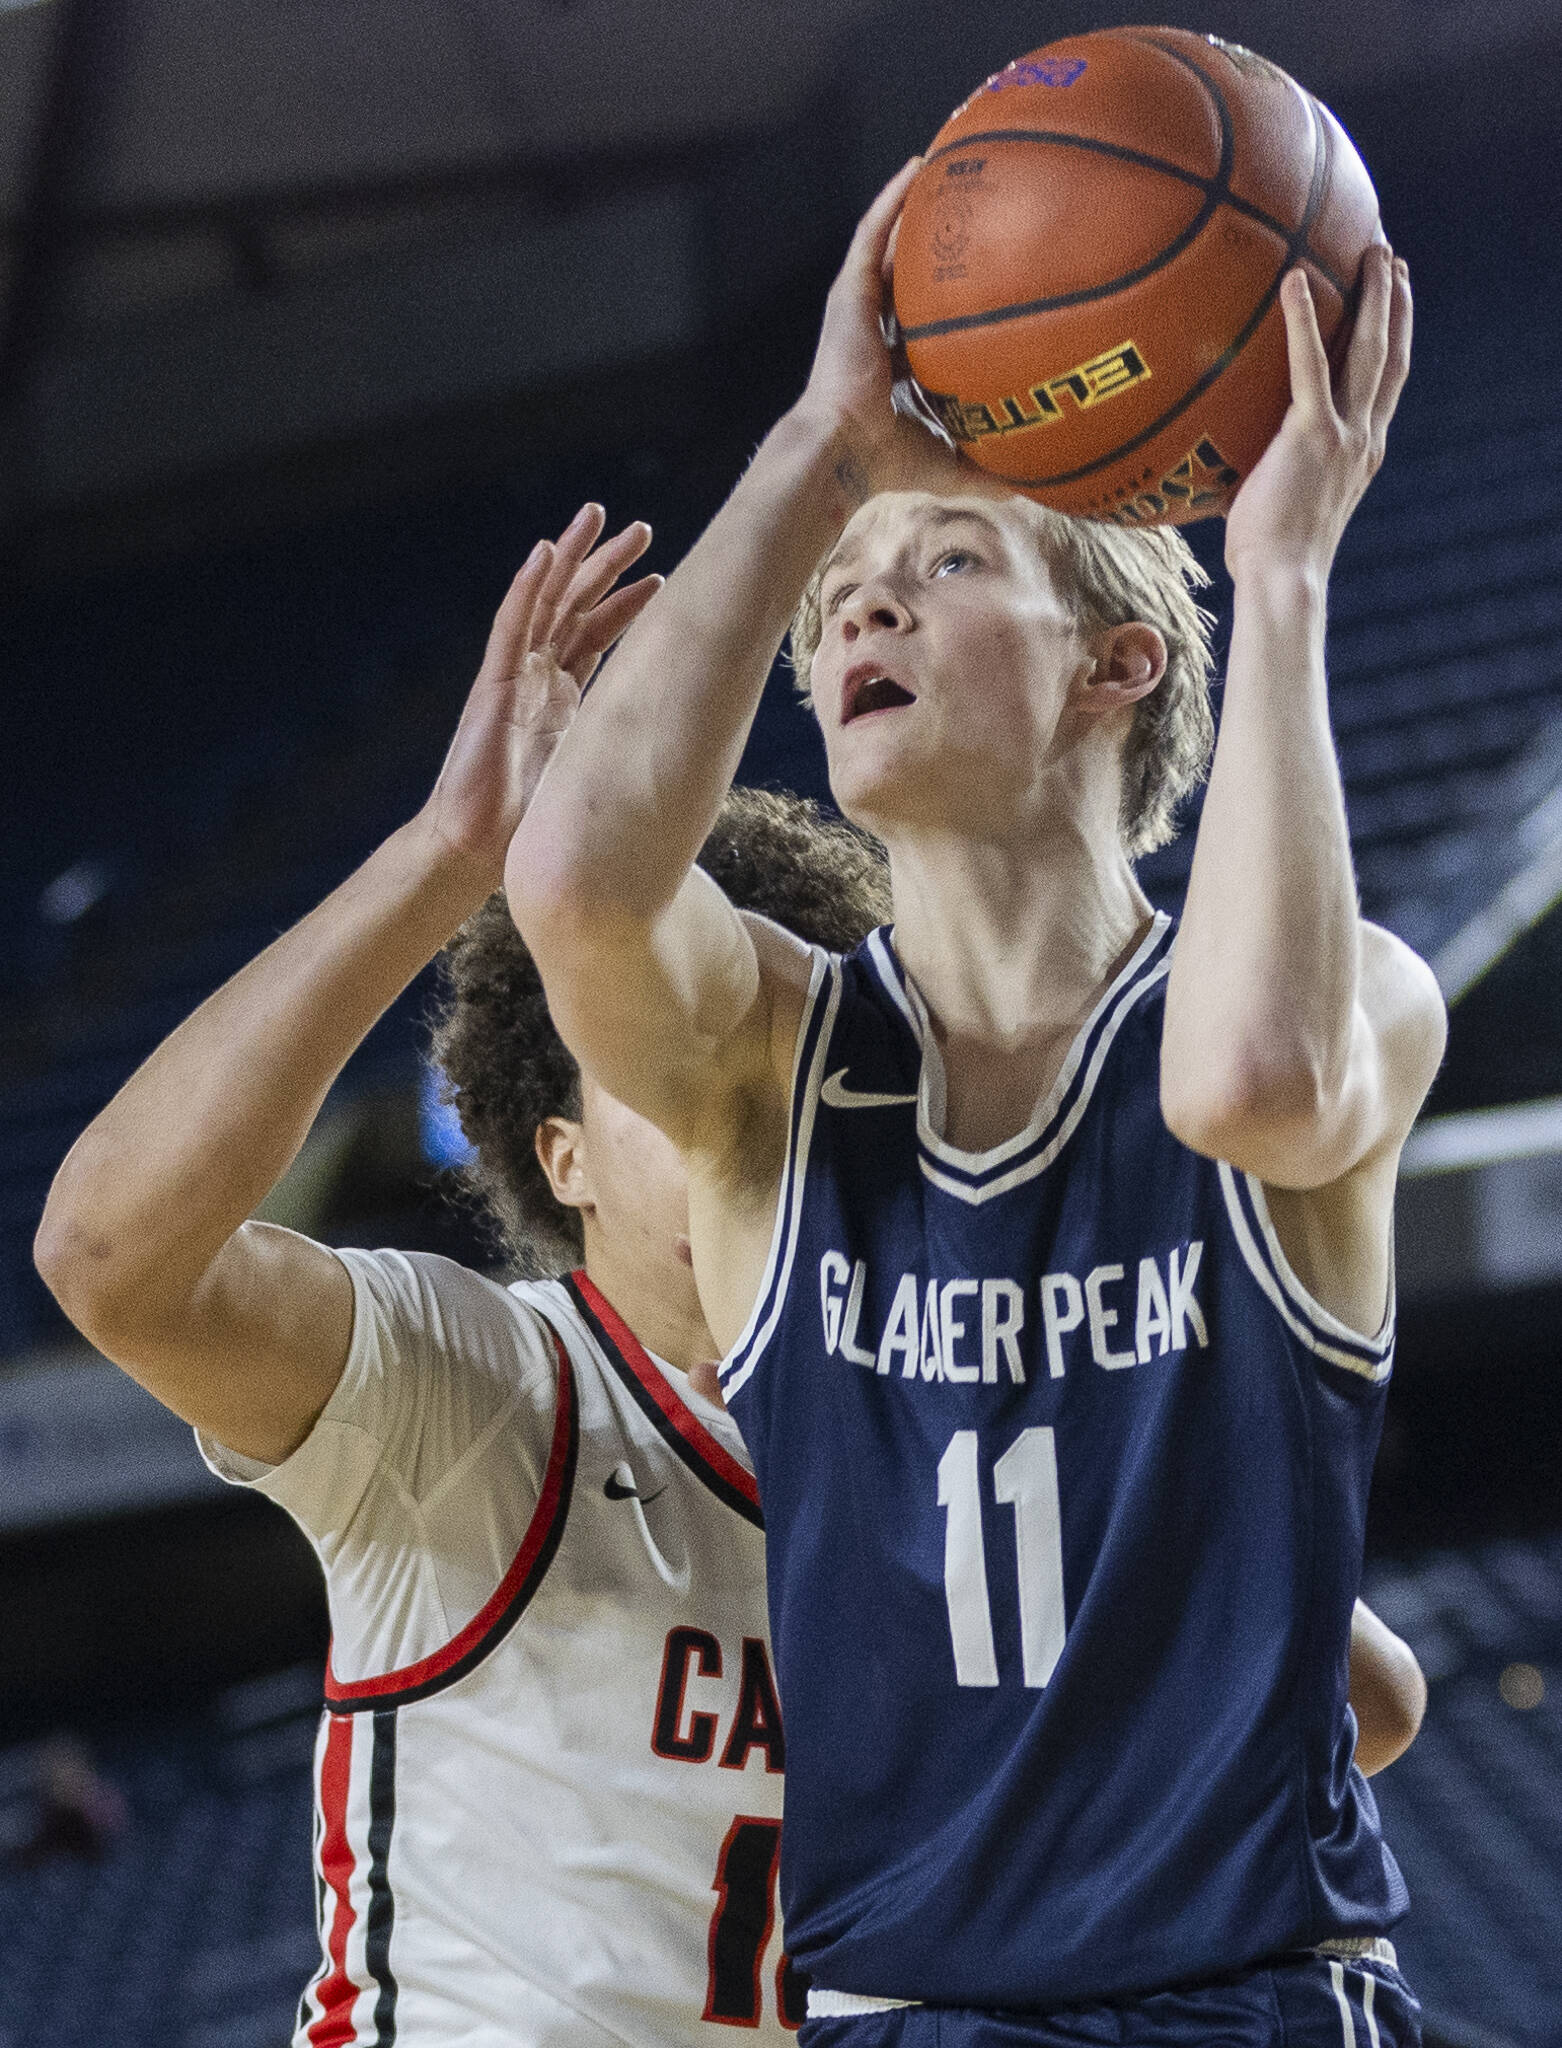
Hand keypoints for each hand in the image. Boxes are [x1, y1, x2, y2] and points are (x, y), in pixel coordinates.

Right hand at [416, 505, 658, 887]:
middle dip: (606, 565)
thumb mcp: (589, 774)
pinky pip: (511, 626)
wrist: (478, 848)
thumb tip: (673, 757)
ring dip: (572, 557)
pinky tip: (544, 552)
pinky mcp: (492, 685)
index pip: (598, 636)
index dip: (628, 605)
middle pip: (575, 607)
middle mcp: (538, 677)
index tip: (663, 578)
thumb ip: (615, 750)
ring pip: (545, 601)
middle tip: (640, 528)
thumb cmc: (530, 824)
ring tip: (597, 515)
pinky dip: (527, 587)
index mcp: (563, 697)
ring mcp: (514, 676)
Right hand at [795, 161, 982, 503]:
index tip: (982, 284)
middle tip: (969, 212)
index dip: (948, 304)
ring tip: (945, 168)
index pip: (921, 326)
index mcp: (889, 368)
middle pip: (906, 277)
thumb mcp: (947, 463)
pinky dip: (892, 200)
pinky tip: (918, 167)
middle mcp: (872, 332)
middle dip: (932, 246)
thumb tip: (1033, 490)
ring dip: (912, 207)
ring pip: (887, 245)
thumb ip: (986, 470)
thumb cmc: (886, 463)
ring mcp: (858, 309)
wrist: (844, 451)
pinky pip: (871, 233)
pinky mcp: (848, 293)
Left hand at [1224, 243, 1410, 582]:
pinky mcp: (1312, 434)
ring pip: (1373, 350)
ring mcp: (1345, 434)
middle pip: (1391, 356)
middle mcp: (1364, 438)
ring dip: (1377, 297)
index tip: (1395, 305)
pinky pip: (1310, 364)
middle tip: (1394, 260)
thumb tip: (1219, 461)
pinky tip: (1295, 279)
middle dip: (1397, 304)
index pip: (1386, 386)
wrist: (1282, 580)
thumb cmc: (1267, 559)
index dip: (1396, 342)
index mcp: (1361, 453)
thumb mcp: (1276, 506)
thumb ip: (1266, 473)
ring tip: (1375, 252)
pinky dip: (1305, 319)